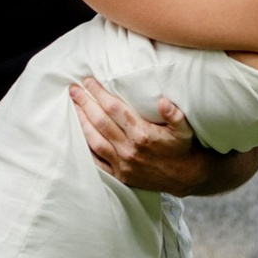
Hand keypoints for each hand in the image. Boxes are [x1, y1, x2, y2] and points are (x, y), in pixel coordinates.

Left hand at [69, 79, 231, 196]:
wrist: (185, 176)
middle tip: (73, 90)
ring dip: (81, 122)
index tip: (88, 81)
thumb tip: (163, 101)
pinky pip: (97, 161)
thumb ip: (174, 114)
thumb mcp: (184, 128)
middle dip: (85, 103)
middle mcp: (129, 148)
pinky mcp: (120, 175)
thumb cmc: (182, 147)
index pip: (115, 109)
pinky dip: (86, 148)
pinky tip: (78, 135)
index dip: (99, 93)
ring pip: (94, 140)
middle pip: (100, 121)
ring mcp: (122, 163)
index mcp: (143, 133)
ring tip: (73, 107)